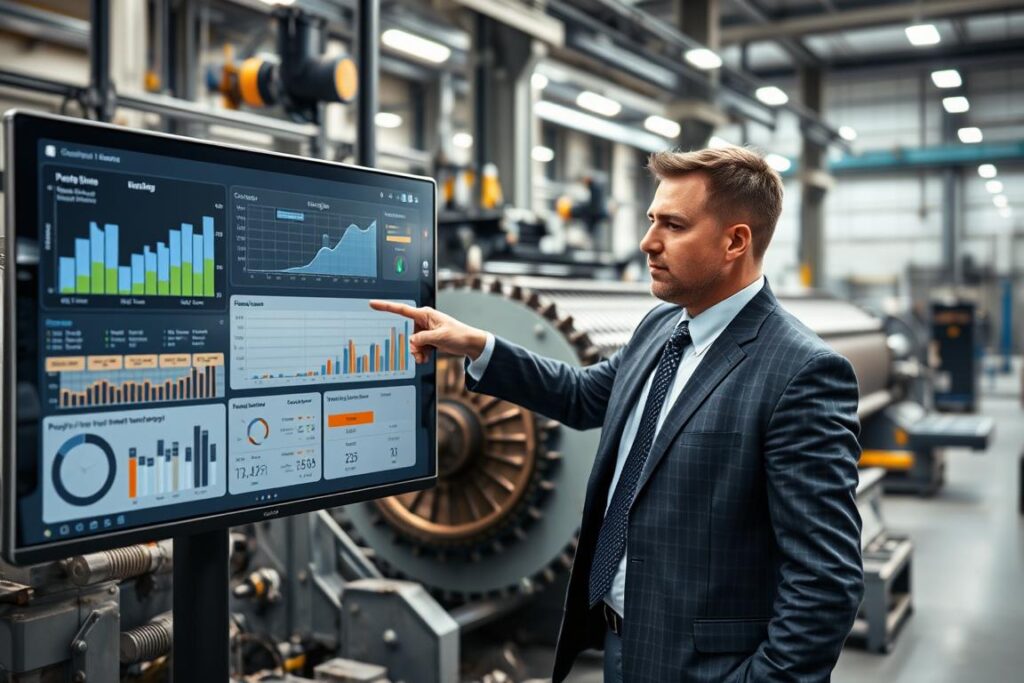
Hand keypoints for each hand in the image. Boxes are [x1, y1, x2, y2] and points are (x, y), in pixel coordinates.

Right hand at [368, 301, 487, 363]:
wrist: (470, 344)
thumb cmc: (458, 335)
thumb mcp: (439, 337)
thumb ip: (422, 339)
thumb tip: (412, 342)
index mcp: (425, 314)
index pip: (401, 310)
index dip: (386, 307)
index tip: (373, 303)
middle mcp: (424, 321)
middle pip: (408, 334)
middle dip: (413, 346)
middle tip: (422, 352)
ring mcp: (425, 330)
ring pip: (413, 343)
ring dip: (417, 352)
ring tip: (425, 357)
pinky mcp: (428, 339)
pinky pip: (418, 347)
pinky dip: (421, 354)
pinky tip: (427, 357)